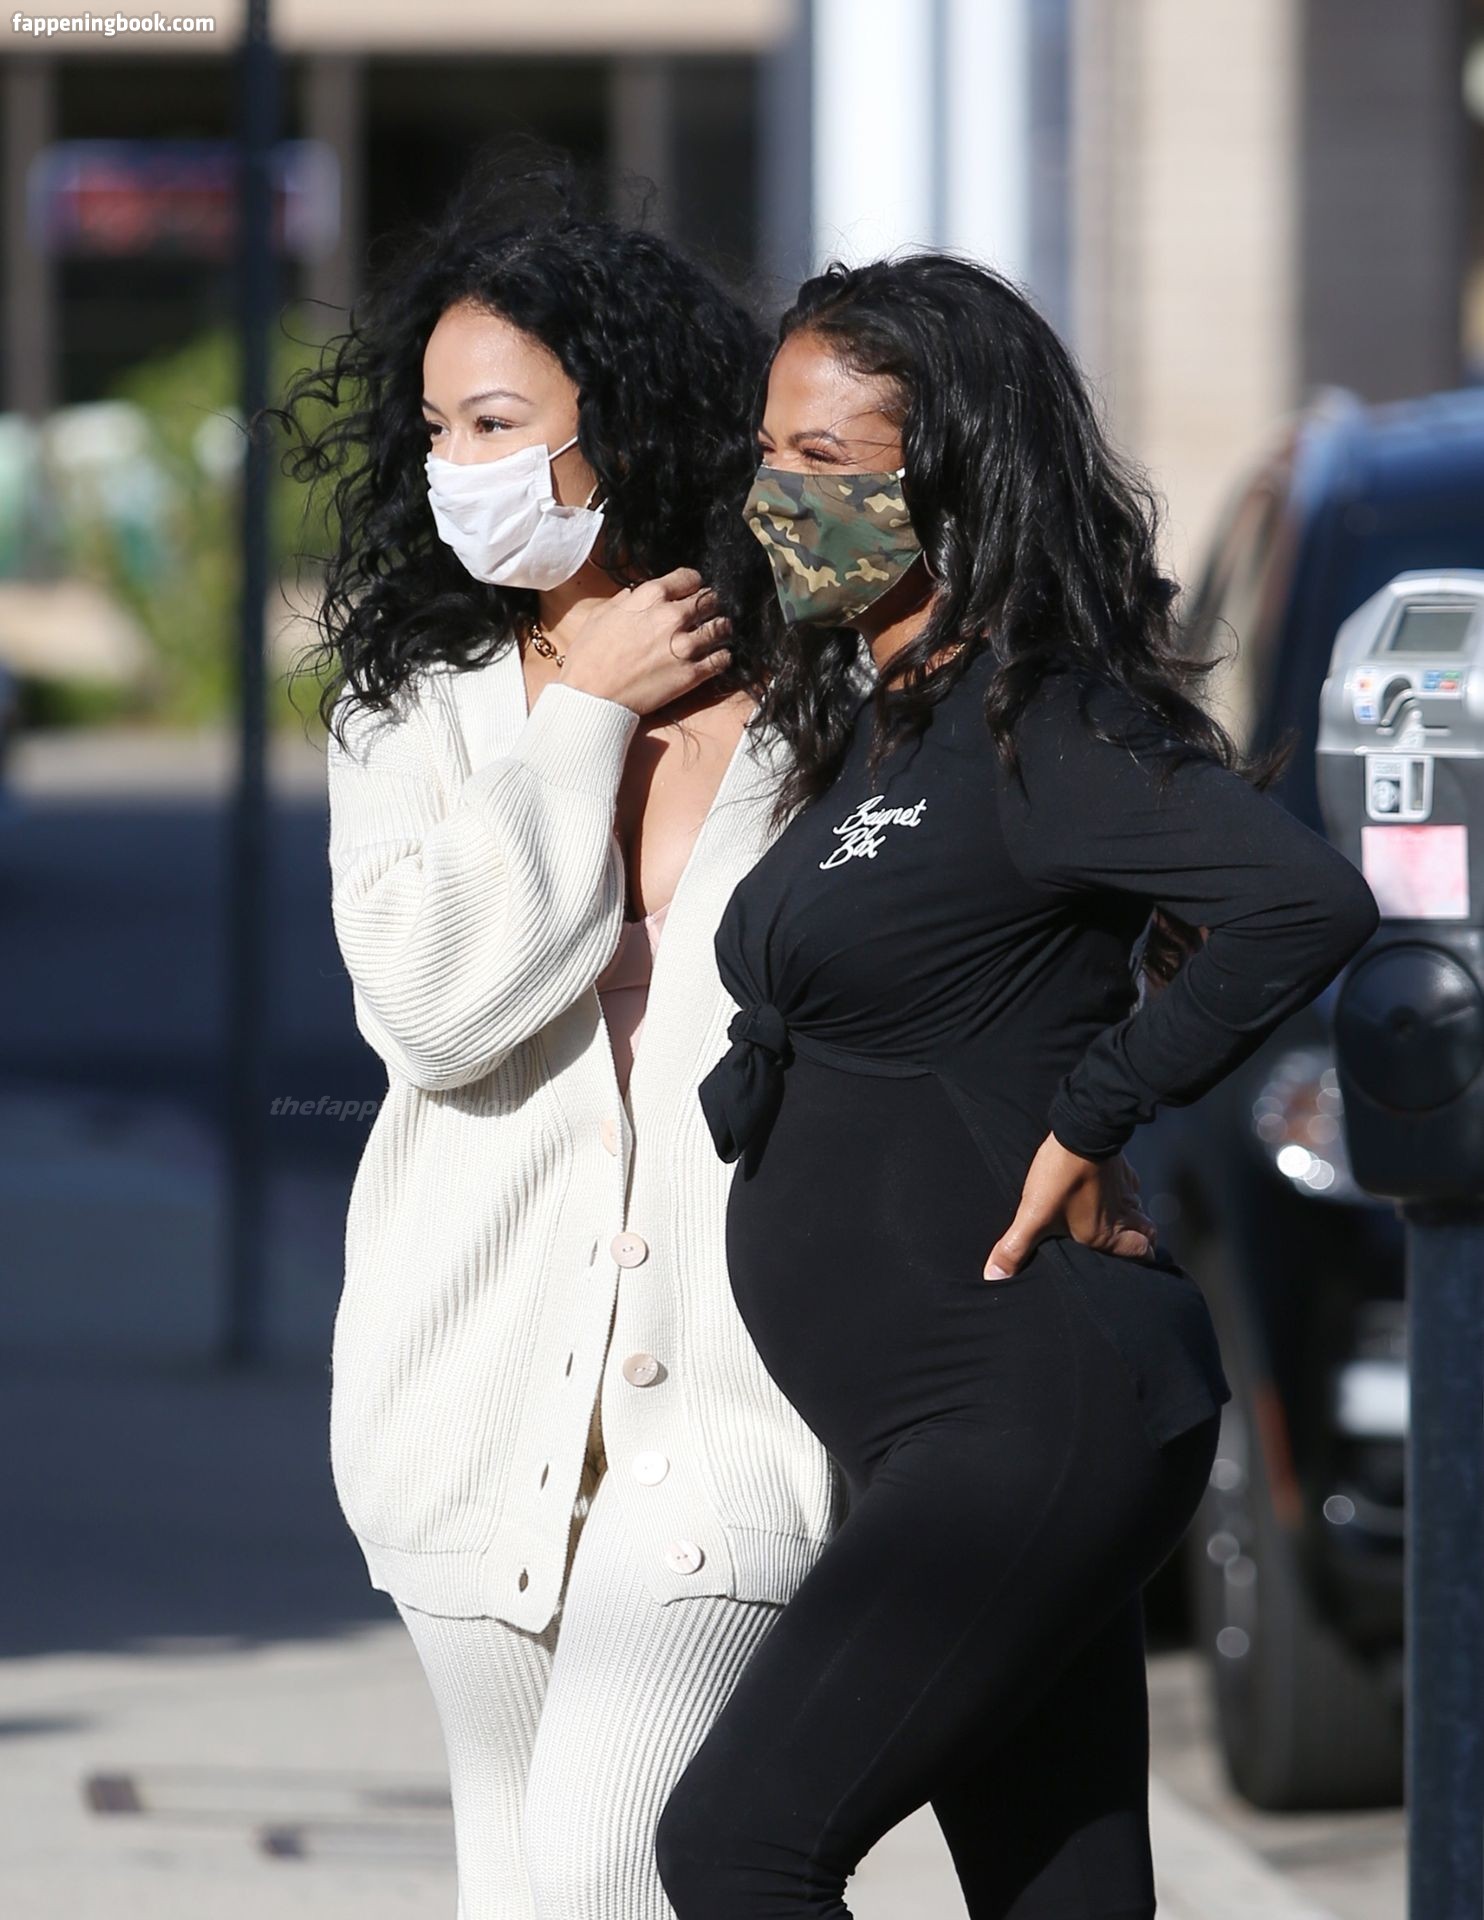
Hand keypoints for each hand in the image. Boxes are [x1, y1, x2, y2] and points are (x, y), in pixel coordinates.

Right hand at [558, 568, 731, 715]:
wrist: (591, 696)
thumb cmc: (589, 656)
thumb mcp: (601, 615)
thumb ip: (625, 600)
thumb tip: (635, 594)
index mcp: (651, 596)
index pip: (690, 578)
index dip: (693, 585)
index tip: (692, 592)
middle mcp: (672, 616)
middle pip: (710, 600)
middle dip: (710, 606)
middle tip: (707, 614)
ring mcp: (685, 646)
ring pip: (722, 627)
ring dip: (720, 629)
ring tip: (716, 635)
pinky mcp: (692, 674)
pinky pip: (722, 659)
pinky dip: (722, 657)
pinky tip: (717, 658)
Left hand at [983, 1134, 1156, 1280]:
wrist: (1080, 1129)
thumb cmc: (1061, 1177)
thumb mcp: (1033, 1215)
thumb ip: (1015, 1248)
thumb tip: (994, 1277)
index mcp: (1107, 1233)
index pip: (1143, 1253)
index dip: (1142, 1259)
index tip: (1133, 1262)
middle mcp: (1123, 1213)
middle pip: (1148, 1234)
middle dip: (1142, 1240)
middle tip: (1128, 1243)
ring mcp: (1125, 1188)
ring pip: (1138, 1207)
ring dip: (1130, 1215)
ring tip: (1114, 1218)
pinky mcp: (1121, 1167)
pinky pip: (1130, 1183)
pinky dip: (1123, 1190)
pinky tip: (1106, 1187)